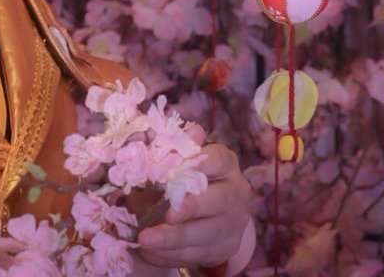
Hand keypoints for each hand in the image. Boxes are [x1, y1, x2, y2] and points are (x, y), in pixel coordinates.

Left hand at [134, 144, 253, 272]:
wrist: (186, 218)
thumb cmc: (175, 183)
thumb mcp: (169, 166)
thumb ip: (176, 150)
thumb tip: (192, 130)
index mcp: (224, 164)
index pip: (219, 159)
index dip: (201, 164)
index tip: (179, 171)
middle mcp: (236, 190)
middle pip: (222, 198)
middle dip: (194, 207)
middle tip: (169, 214)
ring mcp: (234, 221)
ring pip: (210, 231)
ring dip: (176, 237)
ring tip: (147, 239)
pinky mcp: (226, 247)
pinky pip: (201, 253)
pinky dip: (174, 253)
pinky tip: (153, 250)